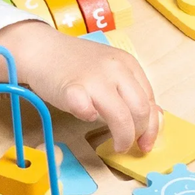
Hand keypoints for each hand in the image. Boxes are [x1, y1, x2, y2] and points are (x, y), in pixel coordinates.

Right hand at [0, 21, 158, 152]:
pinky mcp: (72, 89)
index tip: (146, 142)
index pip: (150, 100)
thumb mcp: (111, 71)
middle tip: (130, 145)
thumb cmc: (77, 64)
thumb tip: (151, 121)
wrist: (42, 49)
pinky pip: (87, 111)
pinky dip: (90, 118)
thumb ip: (129, 92)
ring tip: (117, 146)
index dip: (152, 126)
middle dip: (140, 134)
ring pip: (121, 116)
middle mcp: (116, 69)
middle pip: (141, 110)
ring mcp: (95, 78)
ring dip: (123, 137)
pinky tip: (87, 116)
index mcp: (129, 64)